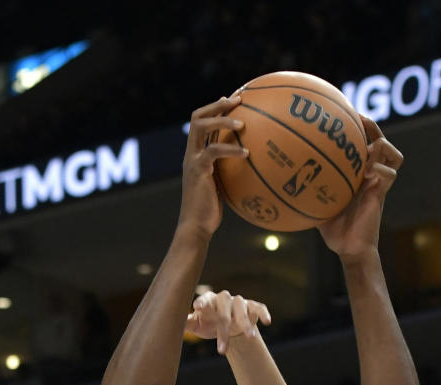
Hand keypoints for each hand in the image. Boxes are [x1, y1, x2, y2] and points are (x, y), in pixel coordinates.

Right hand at [178, 96, 246, 241]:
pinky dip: (231, 149)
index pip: (201, 123)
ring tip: (242, 123)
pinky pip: (214, 151)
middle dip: (217, 105)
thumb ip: (226, 173)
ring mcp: (192, 160)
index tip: (233, 101)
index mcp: (195, 154)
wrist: (195, 228)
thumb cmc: (209, 213)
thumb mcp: (219, 188)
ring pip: (202, 127)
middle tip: (238, 100)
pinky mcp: (198, 170)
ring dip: (222, 120)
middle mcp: (191, 153)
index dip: (215, 108)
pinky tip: (247, 152)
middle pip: (198, 117)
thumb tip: (250, 167)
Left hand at [185, 289, 271, 354]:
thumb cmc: (208, 323)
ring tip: (250, 338)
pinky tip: (267, 322)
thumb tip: (168, 325)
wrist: (228, 325)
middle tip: (221, 351)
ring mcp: (239, 302)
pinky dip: (263, 313)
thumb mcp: (196, 325)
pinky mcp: (252, 307)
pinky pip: (258, 307)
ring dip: (245, 323)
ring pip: (242, 308)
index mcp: (209, 301)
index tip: (197, 307)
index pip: (205, 299)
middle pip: (224, 311)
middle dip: (223, 331)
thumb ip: (186, 324)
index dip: (202, 302)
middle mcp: (224, 299)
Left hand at [318, 117, 402, 261]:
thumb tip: (276, 179)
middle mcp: (370, 174)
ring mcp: (379, 183)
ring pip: (393, 154)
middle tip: (358, 119)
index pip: (361, 141)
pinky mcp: (383, 194)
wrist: (349, 249)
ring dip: (381, 147)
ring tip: (366, 153)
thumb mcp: (315, 203)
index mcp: (357, 172)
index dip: (355, 125)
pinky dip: (380, 170)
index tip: (341, 112)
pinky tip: (367, 173)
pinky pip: (390, 174)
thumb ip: (304, 189)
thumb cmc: (333, 228)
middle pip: (381, 139)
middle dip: (371, 126)